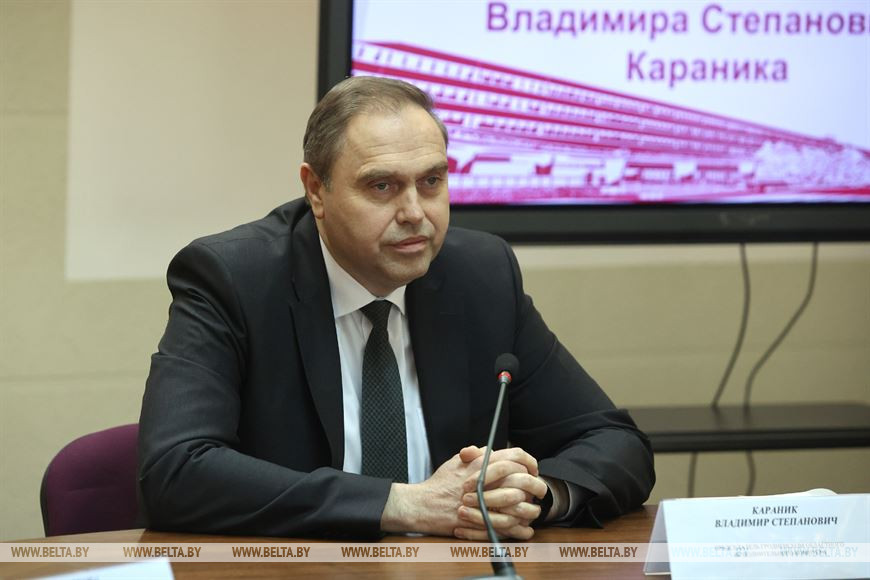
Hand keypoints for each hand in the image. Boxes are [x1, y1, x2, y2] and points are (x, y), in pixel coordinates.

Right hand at [379, 446, 538, 537]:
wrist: (422, 505)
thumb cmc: (438, 484)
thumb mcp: (455, 462)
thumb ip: (475, 456)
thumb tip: (490, 451)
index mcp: (480, 464)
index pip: (514, 457)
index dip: (528, 462)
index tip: (533, 469)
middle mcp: (485, 481)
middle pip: (521, 480)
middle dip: (535, 486)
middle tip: (539, 490)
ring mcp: (484, 502)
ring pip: (518, 504)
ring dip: (529, 508)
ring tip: (534, 510)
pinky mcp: (481, 522)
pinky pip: (508, 526)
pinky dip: (519, 528)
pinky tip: (525, 528)